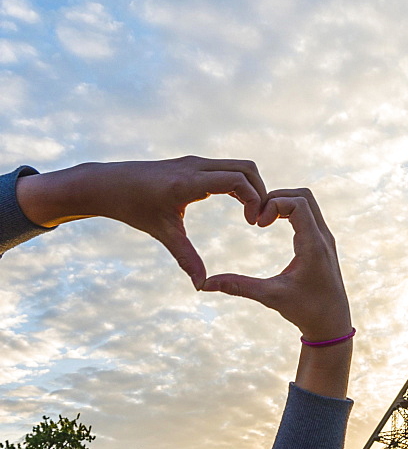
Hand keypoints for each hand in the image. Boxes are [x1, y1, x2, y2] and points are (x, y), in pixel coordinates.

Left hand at [16, 156, 266, 288]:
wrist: (107, 183)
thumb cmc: (132, 207)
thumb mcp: (162, 232)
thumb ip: (185, 257)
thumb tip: (200, 286)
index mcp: (189, 182)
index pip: (237, 179)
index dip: (254, 199)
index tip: (253, 223)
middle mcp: (196, 166)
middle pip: (246, 168)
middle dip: (260, 191)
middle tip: (259, 219)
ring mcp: (196, 162)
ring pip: (239, 165)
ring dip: (251, 186)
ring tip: (251, 213)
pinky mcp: (194, 164)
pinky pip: (226, 168)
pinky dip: (239, 183)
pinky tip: (237, 204)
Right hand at [201, 188, 350, 340]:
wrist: (332, 323)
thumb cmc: (305, 310)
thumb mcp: (269, 296)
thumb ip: (238, 286)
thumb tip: (205, 285)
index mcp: (313, 245)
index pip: (298, 203)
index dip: (274, 205)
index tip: (258, 224)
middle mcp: (323, 236)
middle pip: (304, 195)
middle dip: (277, 198)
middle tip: (258, 217)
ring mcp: (325, 237)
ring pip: (308, 202)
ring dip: (284, 203)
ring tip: (263, 219)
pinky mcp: (323, 241)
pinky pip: (309, 213)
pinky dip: (291, 211)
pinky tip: (274, 224)